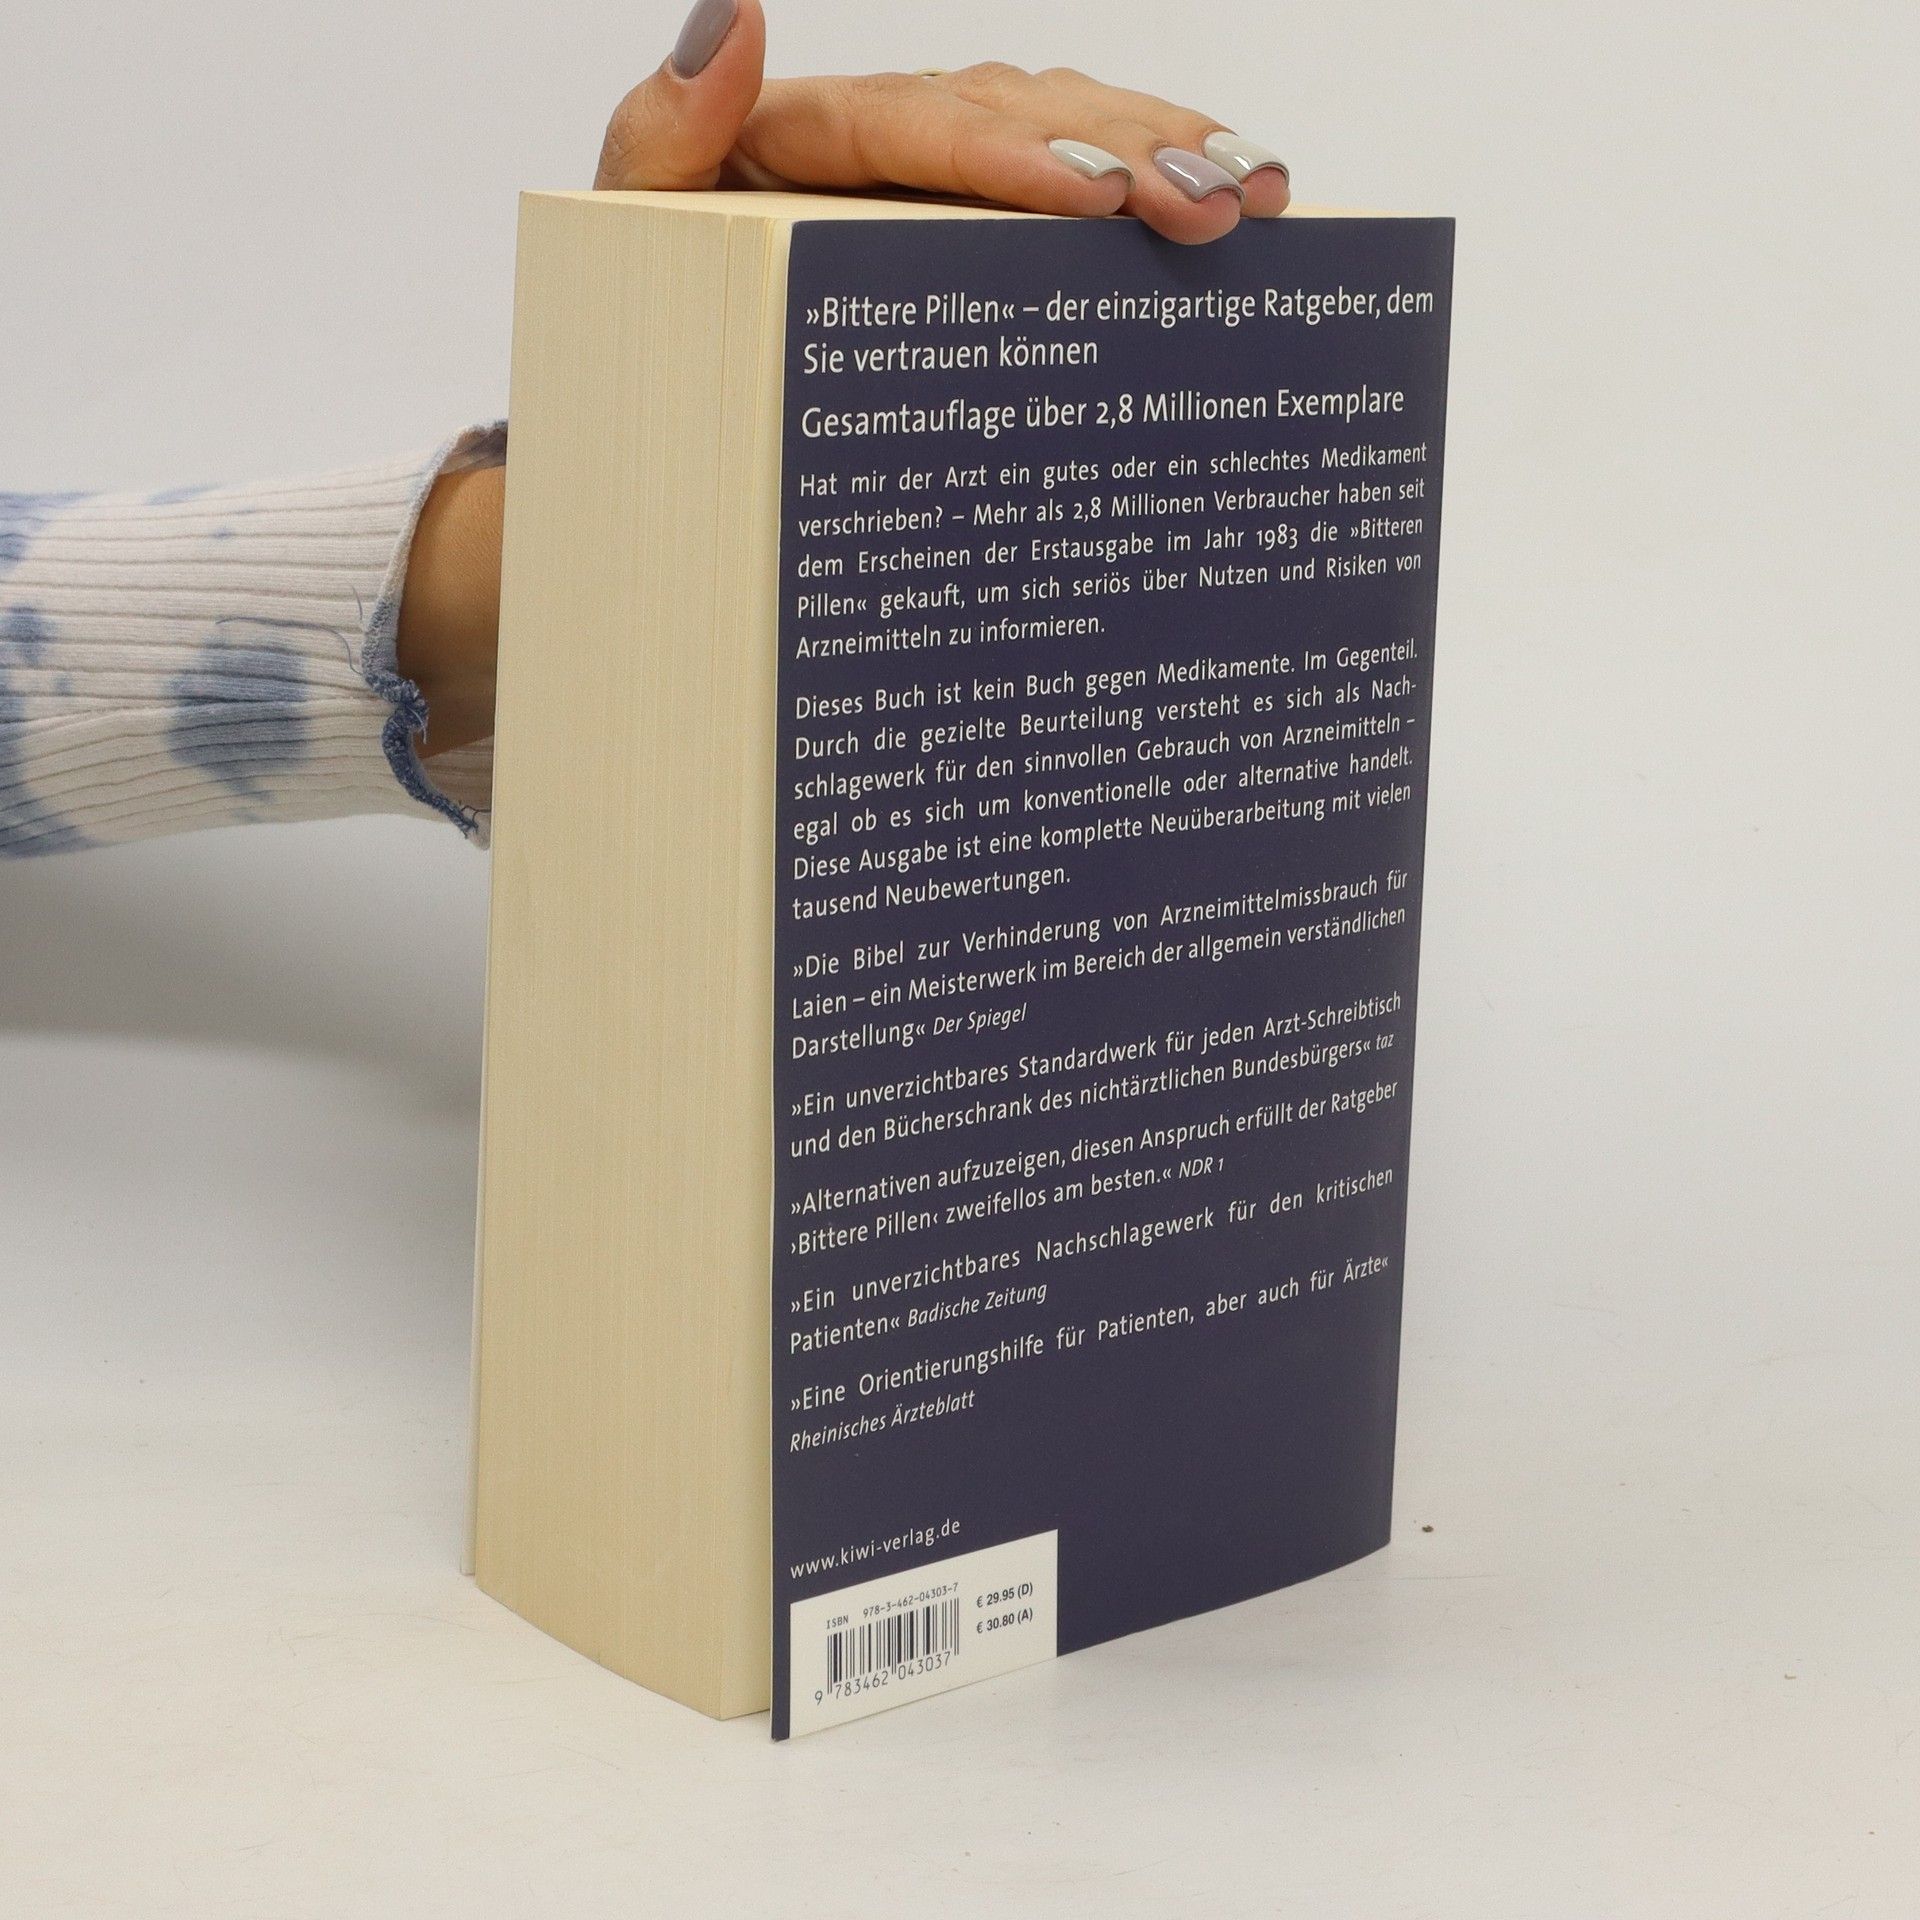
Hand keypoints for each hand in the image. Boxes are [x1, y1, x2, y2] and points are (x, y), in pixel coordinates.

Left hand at [401, 6, 1291, 756]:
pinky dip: (1154, 210)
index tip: (1101, 202)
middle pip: (1022, 114)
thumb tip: (734, 12)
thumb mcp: (624, 251)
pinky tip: (1241, 230)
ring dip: (1171, 160)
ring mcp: (934, 200)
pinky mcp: (973, 254)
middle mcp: (881, 152)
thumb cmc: (633, 349)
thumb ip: (660, 141)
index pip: (919, 125)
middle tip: (1223, 204)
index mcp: (797, 143)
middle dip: (1132, 150)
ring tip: (1261, 198)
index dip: (1015, 155)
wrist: (641, 454)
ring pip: (1069, 142)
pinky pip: (1069, 215)